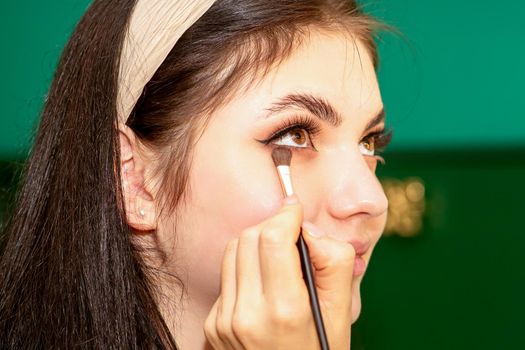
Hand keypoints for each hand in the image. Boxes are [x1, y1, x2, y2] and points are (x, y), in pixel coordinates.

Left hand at [204, 195, 355, 349]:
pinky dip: (246, 265)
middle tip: (292, 234)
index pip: (272, 238)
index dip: (286, 215)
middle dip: (273, 226)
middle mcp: (246, 314)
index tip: (297, 210)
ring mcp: (224, 320)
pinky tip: (263, 282)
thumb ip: (333, 263)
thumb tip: (308, 230)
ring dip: (257, 242)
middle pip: (249, 237)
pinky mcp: (214, 324)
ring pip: (234, 251)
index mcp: (284, 310)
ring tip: (278, 257)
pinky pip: (227, 274)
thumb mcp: (340, 313)